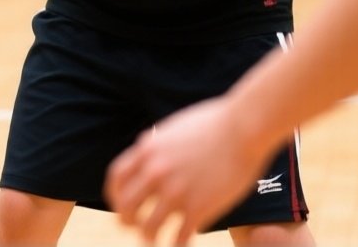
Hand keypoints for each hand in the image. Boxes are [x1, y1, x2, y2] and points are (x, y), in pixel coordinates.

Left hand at [106, 97, 266, 245]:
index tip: (120, 204)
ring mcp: (175, 192)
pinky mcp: (199, 208)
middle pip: (126, 206)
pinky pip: (179, 237)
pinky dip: (177, 245)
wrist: (243, 127)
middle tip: (133, 226)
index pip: (117, 179)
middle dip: (126, 219)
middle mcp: (155, 173)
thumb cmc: (214, 123)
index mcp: (147, 151)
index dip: (114, 195)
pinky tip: (180, 245)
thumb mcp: (174, 128)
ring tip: (154, 241)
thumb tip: (144, 148)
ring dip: (148, 238)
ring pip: (148, 227)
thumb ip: (157, 144)